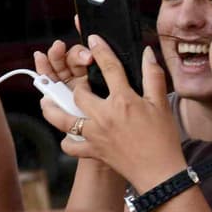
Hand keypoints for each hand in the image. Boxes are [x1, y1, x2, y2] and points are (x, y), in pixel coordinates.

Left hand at [38, 38, 185, 190]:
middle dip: (77, 84)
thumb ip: (153, 77)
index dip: (100, 49)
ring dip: (52, 109)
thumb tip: (147, 54)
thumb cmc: (163, 139)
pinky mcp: (93, 151)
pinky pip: (71, 146)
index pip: (109, 67)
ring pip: (62, 119)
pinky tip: (69, 136)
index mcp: (123, 101)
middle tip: (82, 83)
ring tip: (48, 101)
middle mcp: (104, 115)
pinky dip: (67, 142)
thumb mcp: (161, 105)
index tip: (93, 38)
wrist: (160, 173)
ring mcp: (95, 134)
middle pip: (79, 93)